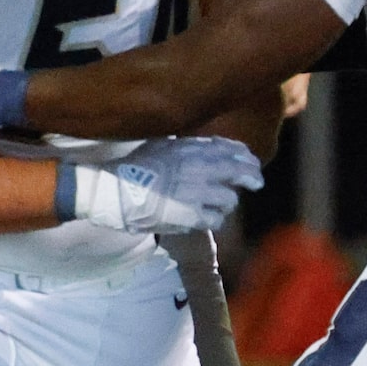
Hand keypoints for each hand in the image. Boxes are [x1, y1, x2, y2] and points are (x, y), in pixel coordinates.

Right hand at [65, 137, 264, 234]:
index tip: (249, 161)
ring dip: (225, 203)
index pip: (230, 149)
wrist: (111, 190)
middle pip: (239, 171)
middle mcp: (199, 167)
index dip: (244, 156)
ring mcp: (197, 192)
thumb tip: (206, 147)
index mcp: (191, 149)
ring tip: (216, 206)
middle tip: (255, 184)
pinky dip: (211, 220)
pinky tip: (203, 219)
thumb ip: (185, 146)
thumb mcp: (159, 145)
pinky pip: (215, 220)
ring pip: (230, 199)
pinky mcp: (191, 215)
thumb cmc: (131, 167)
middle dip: (251, 177)